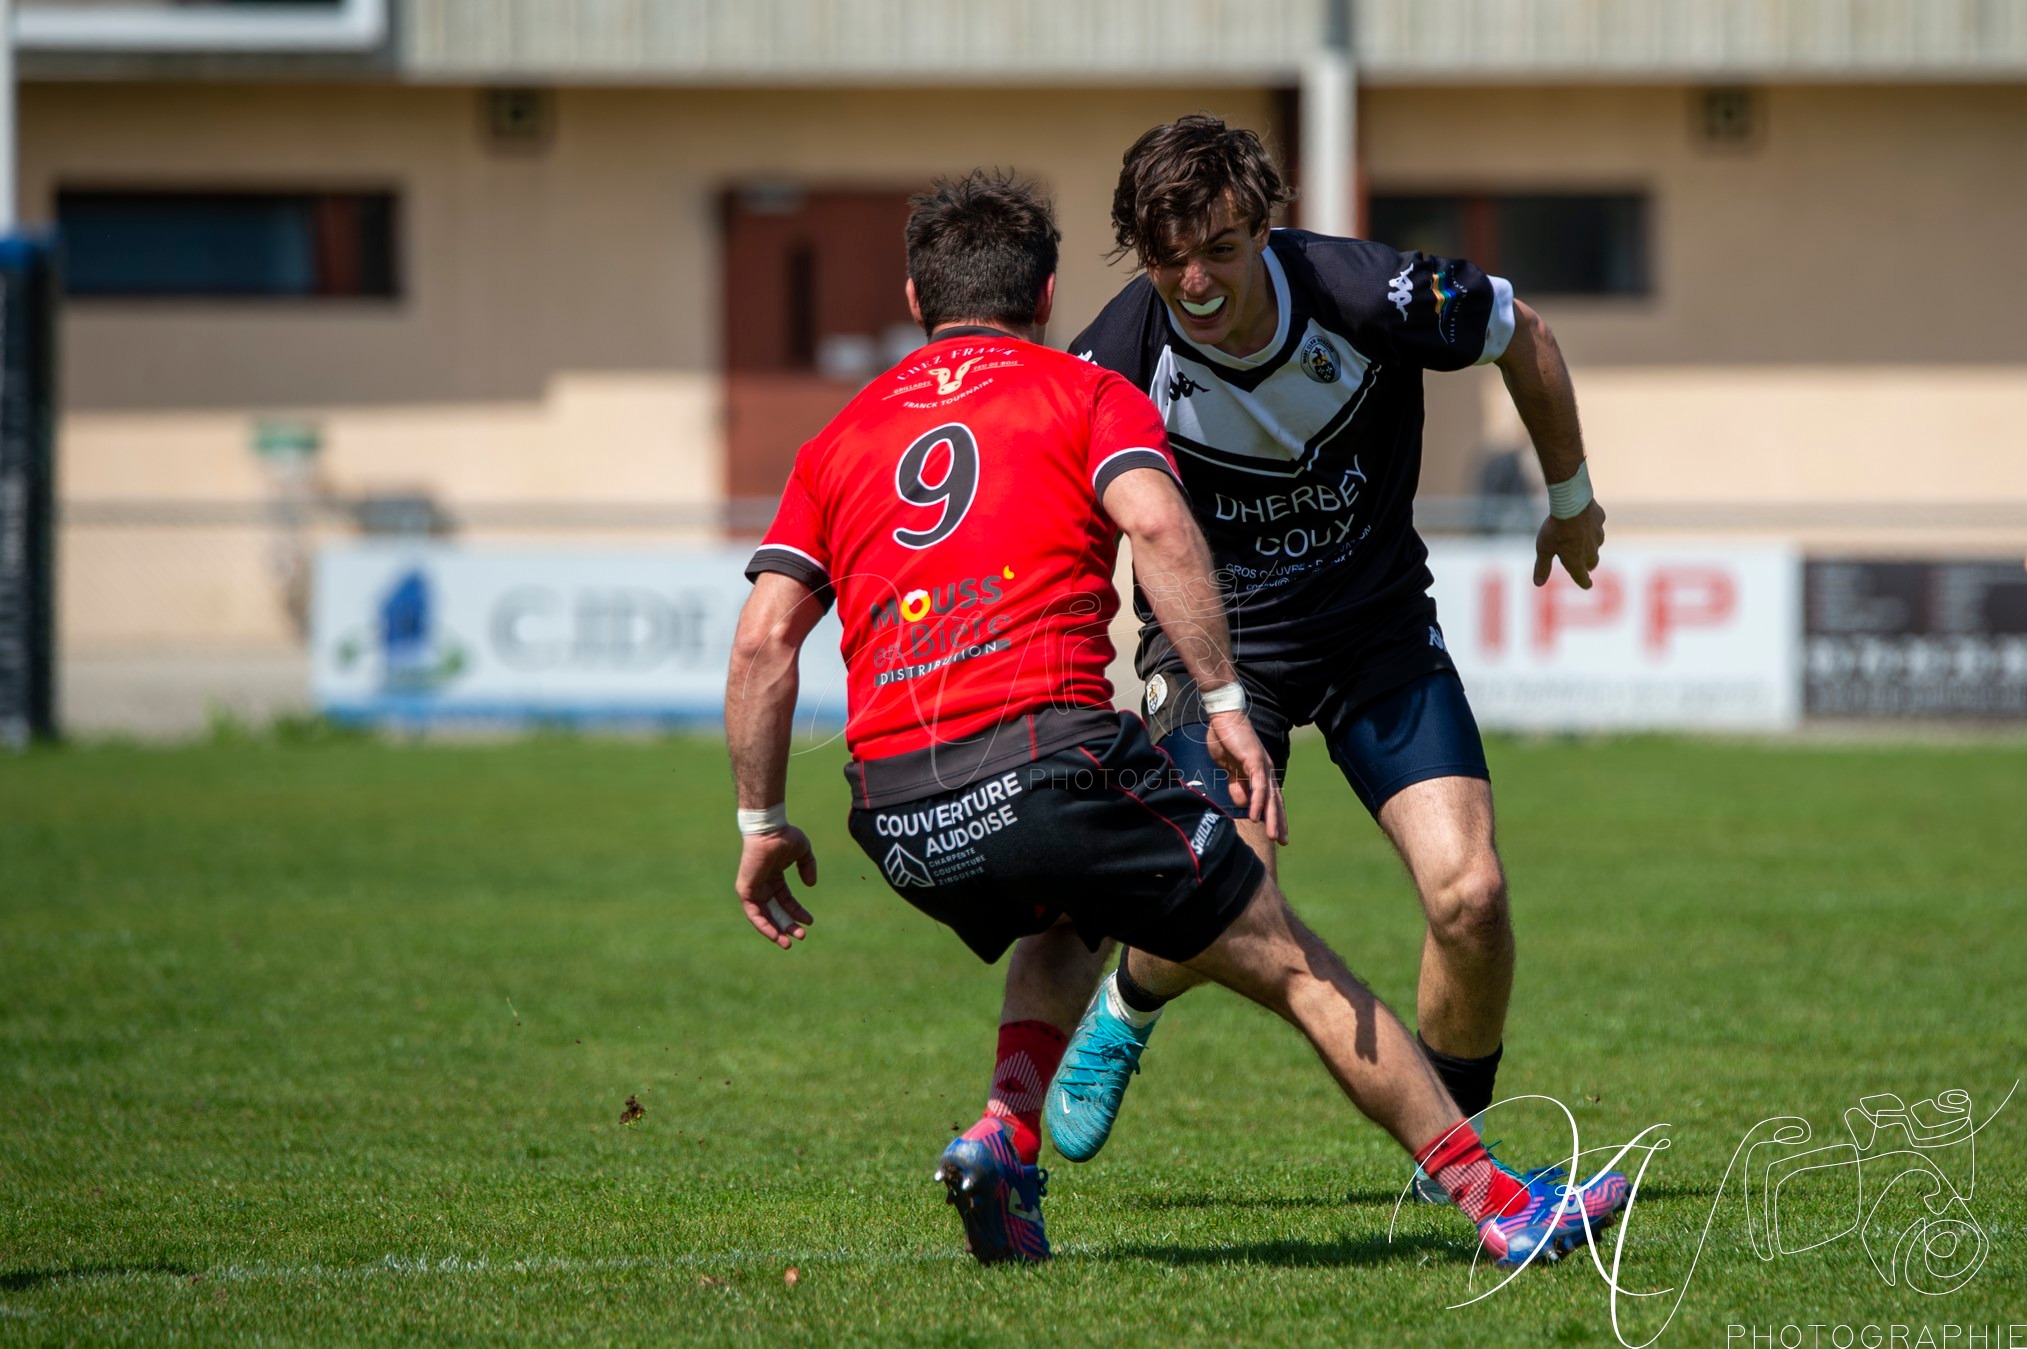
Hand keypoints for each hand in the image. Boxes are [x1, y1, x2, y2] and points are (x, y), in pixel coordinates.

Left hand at [735, 825, 817, 948]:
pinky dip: (763, 926)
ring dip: (775, 931)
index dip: (797, 912)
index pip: (786, 900)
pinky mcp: (746, 891)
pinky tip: (775, 935)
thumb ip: (808, 867)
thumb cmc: (784, 836)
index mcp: (774, 877)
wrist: (770, 830)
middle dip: (787, 925)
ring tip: (788, 943)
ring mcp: (752, 889)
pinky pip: (754, 914)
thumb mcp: (803, 853)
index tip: (810, 921)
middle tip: (801, 936)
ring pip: (764, 916)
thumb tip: (810, 884)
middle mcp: (762, 885)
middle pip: (775, 911)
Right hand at [1203, 710, 1286, 844]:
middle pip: (1275, 801)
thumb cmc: (1225, 739)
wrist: (1223, 716)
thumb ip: (1236, 784)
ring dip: (1272, 818)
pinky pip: (1258, 786)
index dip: (1274, 816)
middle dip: (1278, 822)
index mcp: (1260, 772)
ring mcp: (1262, 765)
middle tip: (1282, 842)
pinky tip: (1255, 816)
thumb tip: (1241, 803)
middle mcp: (1265, 771)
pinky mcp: (1255, 760)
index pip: (1270, 799)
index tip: (1276, 835)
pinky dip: (1257, 802)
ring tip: (1273, 836)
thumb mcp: (1229, 768)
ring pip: (1269, 797)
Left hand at [1534, 499, 1606, 588]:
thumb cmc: (1556, 529)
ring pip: (1597, 544)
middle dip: (1588, 565)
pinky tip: (1586, 521)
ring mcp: (1597, 535)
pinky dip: (1592, 526)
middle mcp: (1590, 550)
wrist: (1572, 504)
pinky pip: (1597, 525)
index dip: (1584, 583)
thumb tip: (1538, 584)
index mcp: (1576, 560)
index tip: (1587, 585)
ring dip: (1592, 546)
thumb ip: (1542, 567)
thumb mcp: (1544, 549)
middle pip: (1592, 562)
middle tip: (1587, 567)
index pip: (1582, 577)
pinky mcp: (1600, 520)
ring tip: (1585, 543)